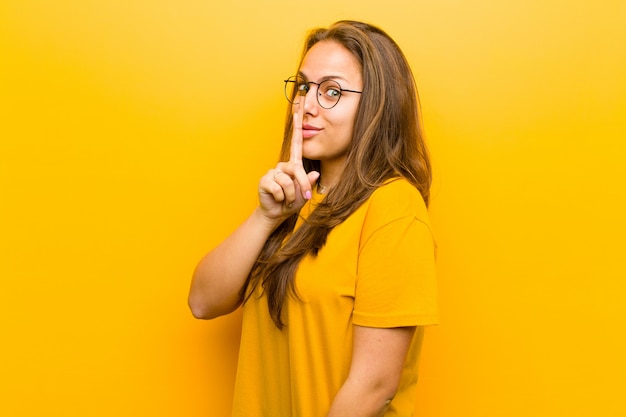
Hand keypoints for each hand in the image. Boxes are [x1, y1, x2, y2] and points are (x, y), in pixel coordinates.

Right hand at [258, 103, 319, 220]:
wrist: (276, 214)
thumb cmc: (292, 202)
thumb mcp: (304, 193)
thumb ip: (309, 183)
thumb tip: (314, 173)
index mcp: (294, 165)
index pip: (297, 141)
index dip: (297, 125)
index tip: (298, 108)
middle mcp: (283, 165)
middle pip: (297, 170)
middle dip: (302, 186)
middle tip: (304, 197)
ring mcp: (273, 172)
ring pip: (288, 182)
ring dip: (291, 196)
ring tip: (286, 199)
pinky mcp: (265, 180)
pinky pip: (278, 188)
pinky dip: (281, 198)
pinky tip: (277, 198)